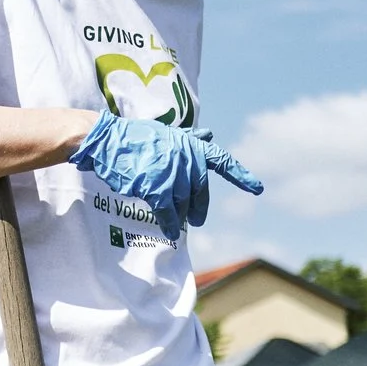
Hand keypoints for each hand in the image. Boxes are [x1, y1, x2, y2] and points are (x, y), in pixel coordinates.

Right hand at [71, 111, 263, 240]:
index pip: (221, 161)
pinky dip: (170, 224)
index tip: (257, 189)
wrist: (108, 142)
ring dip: (181, 217)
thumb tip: (210, 136)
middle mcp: (188, 159)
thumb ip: (188, 139)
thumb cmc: (133, 138)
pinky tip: (171, 232)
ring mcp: (174, 174)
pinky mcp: (158, 189)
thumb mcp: (166, 133)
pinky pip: (168, 213)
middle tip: (198, 221)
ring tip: (177, 226)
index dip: (240, 176)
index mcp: (191, 145)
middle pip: (200, 191)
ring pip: (183, 204)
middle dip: (199, 207)